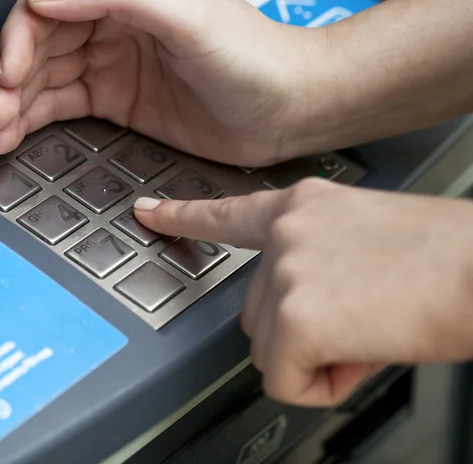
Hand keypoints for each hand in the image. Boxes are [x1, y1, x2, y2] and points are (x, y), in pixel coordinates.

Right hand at [0, 0, 325, 164]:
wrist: (287, 109)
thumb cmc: (256, 57)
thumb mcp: (190, 15)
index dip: (24, 34)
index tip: (11, 71)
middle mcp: (118, 16)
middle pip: (42, 39)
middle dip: (11, 75)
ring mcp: (115, 59)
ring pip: (47, 75)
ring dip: (16, 102)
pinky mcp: (118, 97)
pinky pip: (65, 103)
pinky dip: (37, 118)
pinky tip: (16, 132)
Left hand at [133, 180, 472, 406]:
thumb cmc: (442, 254)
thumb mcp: (363, 235)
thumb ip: (316, 260)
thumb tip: (303, 307)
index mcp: (302, 207)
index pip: (227, 212)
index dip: (183, 215)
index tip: (149, 211)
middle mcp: (285, 233)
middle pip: (253, 310)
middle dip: (298, 330)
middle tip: (356, 320)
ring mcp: (284, 272)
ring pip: (268, 347)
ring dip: (314, 355)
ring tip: (367, 332)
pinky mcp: (294, 317)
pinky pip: (284, 379)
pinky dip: (322, 383)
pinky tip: (361, 354)